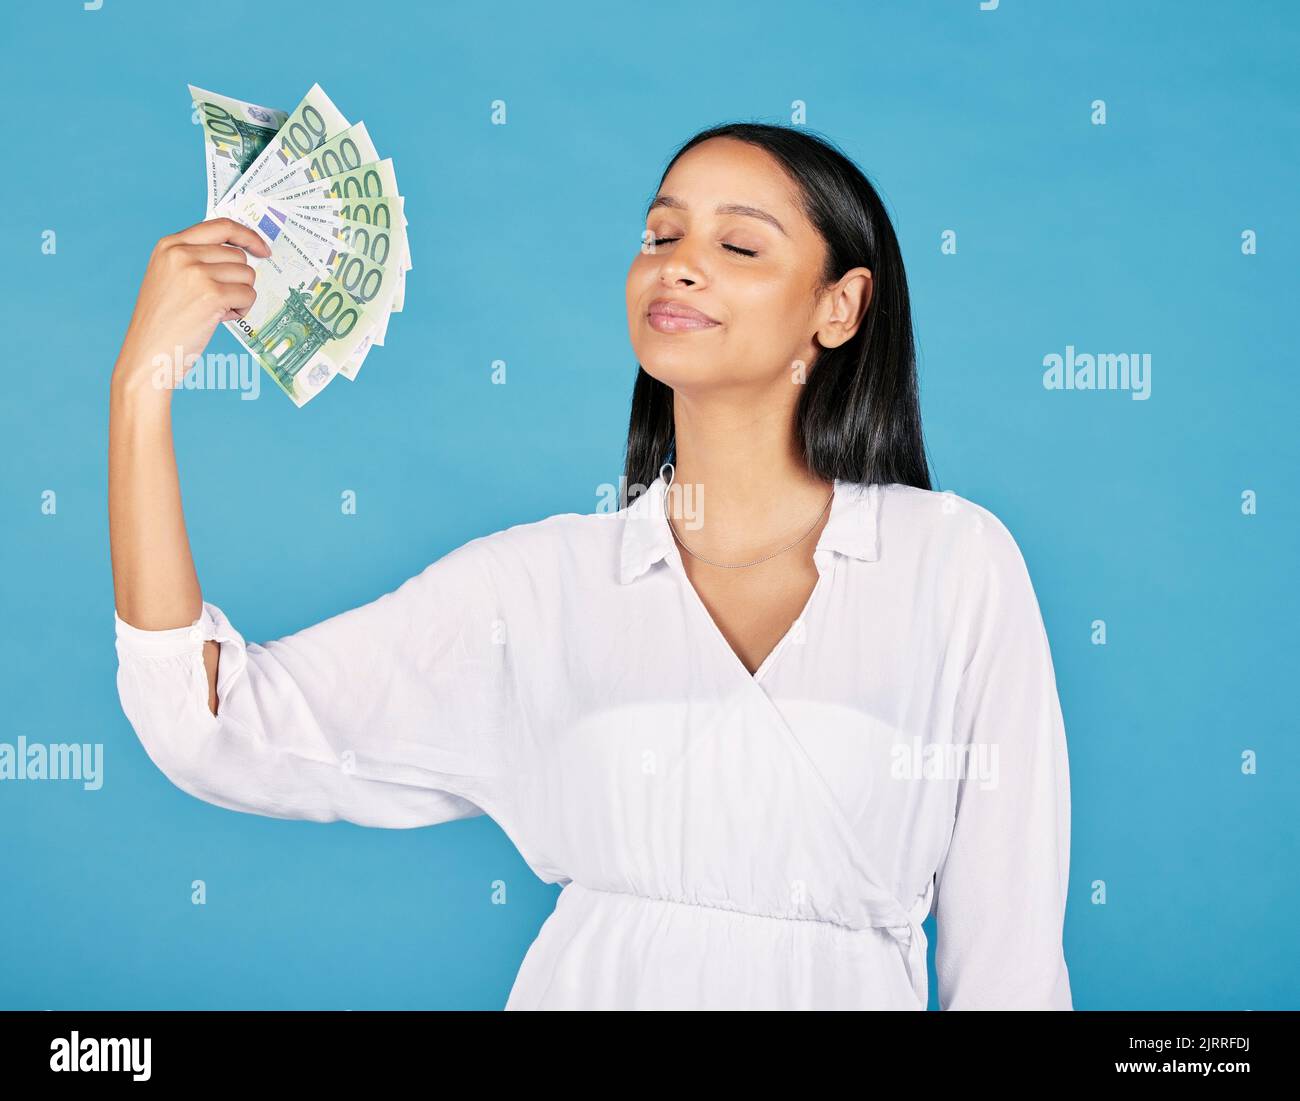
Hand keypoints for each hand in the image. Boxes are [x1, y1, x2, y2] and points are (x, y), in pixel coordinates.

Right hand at [112, 217, 271, 391]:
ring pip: (246, 275)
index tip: (262, 249)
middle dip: (237, 280)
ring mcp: (196, 272)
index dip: (247, 236)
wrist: (147, 355)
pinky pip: (248, 295)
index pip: (221, 226)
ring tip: (215, 311)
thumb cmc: (162, 323)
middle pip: (238, 256)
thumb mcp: (169, 279)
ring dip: (240, 296)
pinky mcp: (211, 294)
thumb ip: (196, 260)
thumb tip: (241, 255)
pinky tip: (221, 319)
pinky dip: (242, 310)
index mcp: (169, 245)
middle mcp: (181, 253)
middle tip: (219, 301)